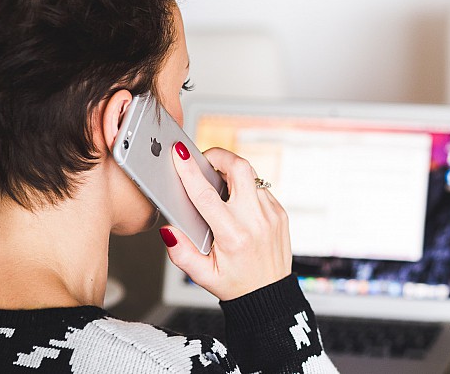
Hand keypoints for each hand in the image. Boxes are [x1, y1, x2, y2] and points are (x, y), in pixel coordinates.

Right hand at [159, 144, 291, 300]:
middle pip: (238, 168)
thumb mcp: (202, 275)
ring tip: (217, 180)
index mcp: (233, 236)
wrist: (270, 295)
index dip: (189, 170)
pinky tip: (235, 201)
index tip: (179, 154)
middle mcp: (255, 221)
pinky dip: (245, 188)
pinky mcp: (280, 212)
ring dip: (231, 171)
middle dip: (218, 155)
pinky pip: (261, 188)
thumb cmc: (235, 284)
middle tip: (203, 160)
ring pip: (251, 175)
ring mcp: (271, 214)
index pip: (206, 194)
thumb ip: (181, 253)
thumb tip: (169, 229)